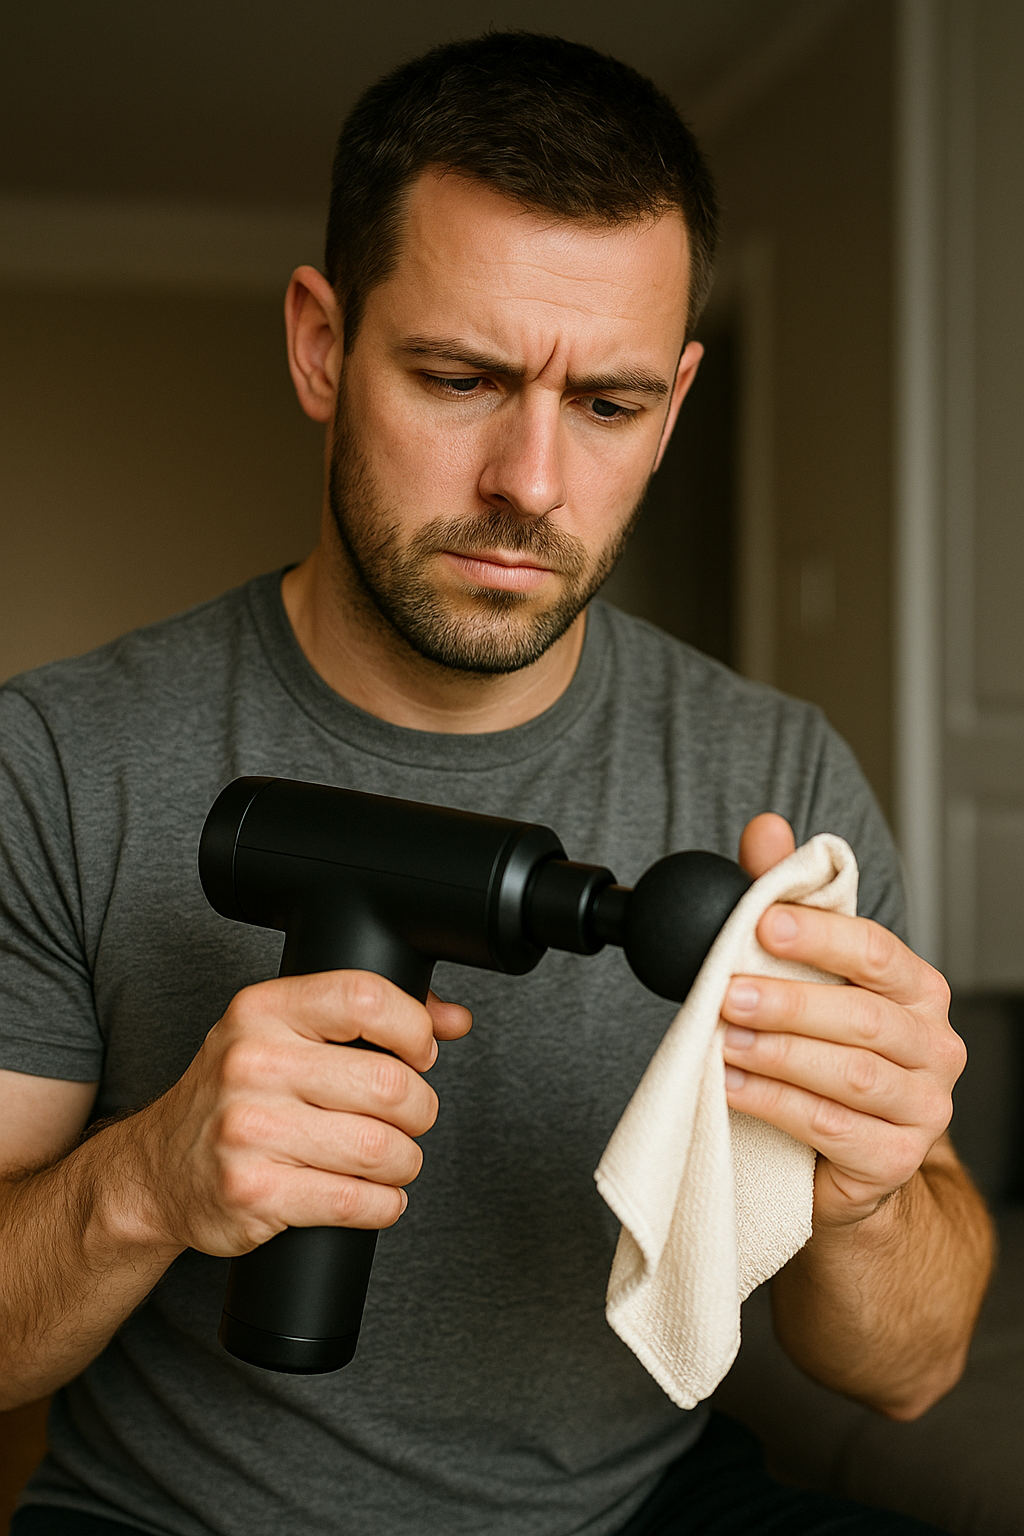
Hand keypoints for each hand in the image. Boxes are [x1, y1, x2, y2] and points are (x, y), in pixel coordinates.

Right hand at [125, 973, 471, 1256]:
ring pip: (381, 1149)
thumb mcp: (285, 1035)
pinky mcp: (253, 1192)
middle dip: (419, 1110)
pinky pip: (356, 1201)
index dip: (413, 1030)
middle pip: (389, 1085)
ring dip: (404, 1162)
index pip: (365, 997)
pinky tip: (374, 1196)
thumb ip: (369, 1016)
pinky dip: (384, 1204)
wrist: (158, 1171)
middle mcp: (251, 1063)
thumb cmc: (238, 1095)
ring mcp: (247, 1130)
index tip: (419, 1053)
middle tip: (408, 1119)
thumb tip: (453, 1019)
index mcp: (264, 1011)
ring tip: (391, 1160)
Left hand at [721, 814, 964, 1227]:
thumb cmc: (826, 1054)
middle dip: (788, 1002)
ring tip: (725, 1040)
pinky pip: (833, 1128)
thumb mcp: (807, 975)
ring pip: (850, 1074)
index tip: (763, 923)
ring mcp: (922, 1107)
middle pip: (861, 1016)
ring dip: (779, 1054)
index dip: (820, 936)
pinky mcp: (894, 1158)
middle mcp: (933, 1046)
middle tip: (728, 992)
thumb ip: (787, 900)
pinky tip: (734, 1088)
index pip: (876, 951)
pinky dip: (777, 1104)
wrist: (847, 1156)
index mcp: (916, 990)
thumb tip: (766, 831)